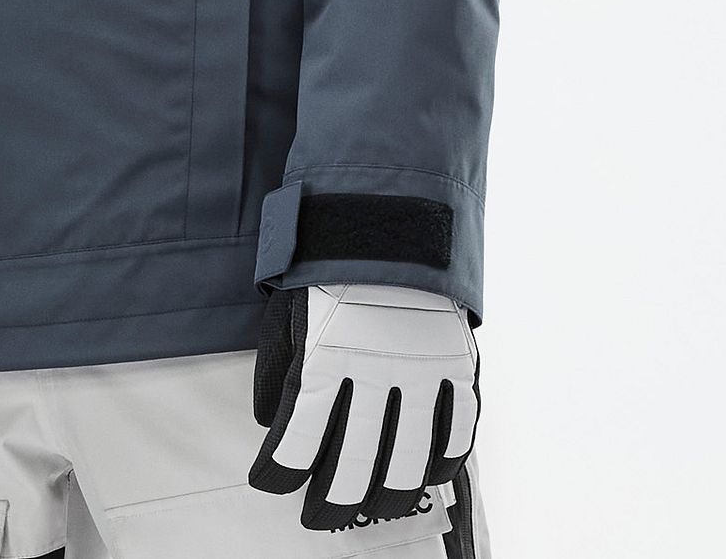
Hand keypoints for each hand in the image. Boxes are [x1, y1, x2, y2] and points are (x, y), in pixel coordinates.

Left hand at [247, 282, 478, 531]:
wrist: (389, 210)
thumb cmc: (331, 258)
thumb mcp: (288, 307)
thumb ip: (282, 368)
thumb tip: (273, 420)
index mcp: (322, 357)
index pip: (296, 441)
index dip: (279, 473)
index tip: (269, 481)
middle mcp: (372, 373)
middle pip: (352, 467)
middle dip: (329, 503)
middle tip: (317, 516)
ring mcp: (420, 372)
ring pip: (407, 465)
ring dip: (386, 497)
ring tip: (371, 506)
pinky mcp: (456, 364)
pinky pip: (456, 432)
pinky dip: (442, 462)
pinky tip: (426, 473)